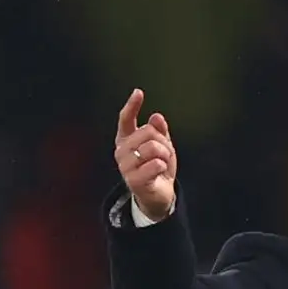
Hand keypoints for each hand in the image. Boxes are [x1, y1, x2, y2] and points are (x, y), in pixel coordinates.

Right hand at [114, 88, 176, 220]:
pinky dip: (163, 167)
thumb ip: (159, 131)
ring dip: (165, 155)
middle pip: (147, 132)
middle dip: (163, 141)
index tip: (138, 93)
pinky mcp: (133, 180)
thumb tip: (156, 117)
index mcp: (126, 141)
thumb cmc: (157, 168)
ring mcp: (126, 167)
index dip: (131, 106)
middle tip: (164, 154)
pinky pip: (156, 164)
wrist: (158, 195)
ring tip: (162, 164)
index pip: (125, 120)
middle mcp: (121, 152)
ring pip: (153, 147)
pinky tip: (160, 173)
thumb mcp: (162, 146)